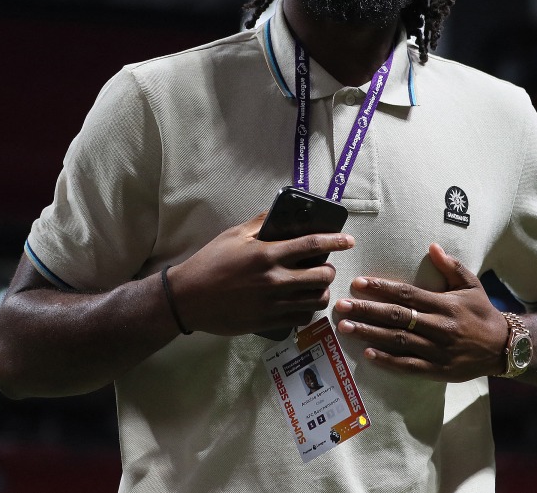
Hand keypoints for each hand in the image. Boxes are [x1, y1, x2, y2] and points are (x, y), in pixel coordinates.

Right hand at [166, 213, 354, 335]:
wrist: (188, 298)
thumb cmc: (209, 263)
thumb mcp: (233, 235)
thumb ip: (260, 223)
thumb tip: (279, 214)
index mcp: (267, 254)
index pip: (312, 245)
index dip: (335, 242)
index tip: (348, 241)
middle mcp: (274, 280)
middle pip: (322, 276)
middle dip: (329, 270)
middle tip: (323, 267)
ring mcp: (273, 304)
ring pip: (316, 300)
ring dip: (321, 291)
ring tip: (314, 286)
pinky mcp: (268, 322)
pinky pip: (301, 318)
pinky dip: (306, 310)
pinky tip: (300, 303)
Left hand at [333, 244, 508, 381]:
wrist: (502, 348)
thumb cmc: (482, 312)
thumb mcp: (472, 285)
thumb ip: (451, 266)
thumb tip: (432, 246)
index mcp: (445, 305)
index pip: (407, 294)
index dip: (382, 288)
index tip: (359, 283)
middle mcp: (439, 327)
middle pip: (396, 317)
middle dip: (366, 310)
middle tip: (341, 306)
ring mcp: (436, 351)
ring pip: (397, 341)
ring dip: (369, 334)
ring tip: (345, 327)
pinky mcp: (436, 370)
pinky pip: (408, 366)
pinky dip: (387, 360)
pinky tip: (367, 353)